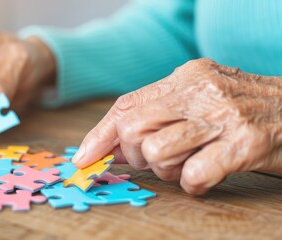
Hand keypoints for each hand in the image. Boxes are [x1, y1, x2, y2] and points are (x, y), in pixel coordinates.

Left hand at [72, 58, 281, 194]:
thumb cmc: (242, 109)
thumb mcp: (197, 100)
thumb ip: (156, 117)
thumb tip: (111, 145)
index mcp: (185, 77)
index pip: (127, 105)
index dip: (100, 134)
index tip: (84, 158)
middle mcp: (201, 92)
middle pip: (134, 129)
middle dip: (137, 155)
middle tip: (159, 159)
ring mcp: (223, 116)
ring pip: (157, 152)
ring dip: (167, 170)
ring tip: (189, 164)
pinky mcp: (244, 144)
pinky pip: (193, 174)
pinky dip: (193, 184)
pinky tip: (206, 176)